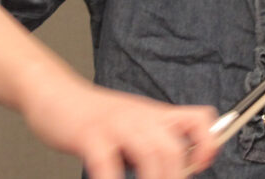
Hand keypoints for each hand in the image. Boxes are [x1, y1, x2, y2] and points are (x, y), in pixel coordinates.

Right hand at [19, 73, 219, 178]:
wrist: (56, 94)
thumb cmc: (96, 117)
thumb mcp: (135, 123)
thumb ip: (157, 141)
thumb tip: (181, 167)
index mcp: (155, 116)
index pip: (199, 118)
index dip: (208, 143)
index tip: (201, 164)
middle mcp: (140, 118)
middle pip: (172, 147)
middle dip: (175, 177)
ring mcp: (115, 125)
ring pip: (148, 153)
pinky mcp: (89, 135)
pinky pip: (105, 161)